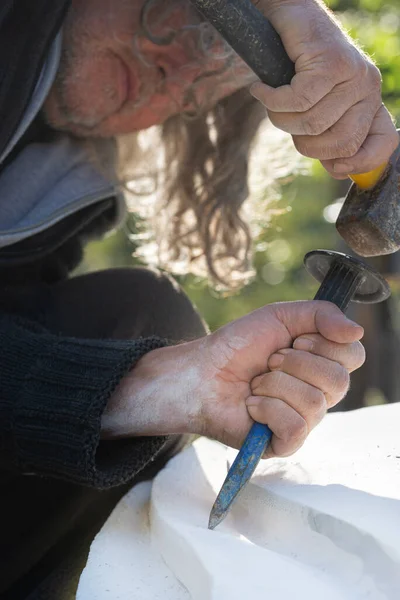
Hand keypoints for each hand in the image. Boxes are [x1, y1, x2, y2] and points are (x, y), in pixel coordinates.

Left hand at [102, 301, 364, 458]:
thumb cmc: (238, 345)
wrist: (202, 372)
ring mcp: (304, 420)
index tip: (294, 340)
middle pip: (339, 380)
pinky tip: (252, 405)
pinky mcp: (285, 442)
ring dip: (275, 384)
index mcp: (322, 363)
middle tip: (269, 362)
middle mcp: (320, 393)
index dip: (323, 343)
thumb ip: (321, 314)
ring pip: (315, 402)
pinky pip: (296, 426)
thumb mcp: (280, 316)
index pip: (354, 355)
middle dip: (295, 363)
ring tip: (256, 383)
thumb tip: (358, 330)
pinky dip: (267, 408)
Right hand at [250, 0, 397, 177]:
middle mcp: (368, 89)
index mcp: (369, 103)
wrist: (288, 17)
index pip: (384, 142)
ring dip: (281, 118)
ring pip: (313, 123)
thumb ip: (329, 135)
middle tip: (286, 121)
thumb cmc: (296, 67)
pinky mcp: (332, 63)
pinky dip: (272, 99)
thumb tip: (337, 169)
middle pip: (339, 143)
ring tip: (270, 99)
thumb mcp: (317, 107)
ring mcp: (354, 75)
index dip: (361, 163)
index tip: (333, 168)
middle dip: (304, 143)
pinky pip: (298, 100)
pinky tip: (261, 88)